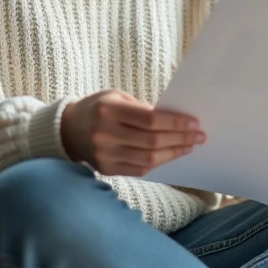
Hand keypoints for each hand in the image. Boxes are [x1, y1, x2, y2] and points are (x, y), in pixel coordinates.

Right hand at [60, 89, 205, 176]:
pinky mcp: (106, 169)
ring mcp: (104, 155)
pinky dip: (158, 163)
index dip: (176, 123)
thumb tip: (176, 121)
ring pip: (148, 159)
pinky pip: (139, 169)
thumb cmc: (98, 108)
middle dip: (180, 139)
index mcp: (108, 110)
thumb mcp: (117, 97)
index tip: (194, 123)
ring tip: (189, 146)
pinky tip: (170, 155)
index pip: (150, 120)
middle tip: (199, 136)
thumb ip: (143, 109)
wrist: (68, 129)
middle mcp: (105, 134)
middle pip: (152, 141)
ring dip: (173, 153)